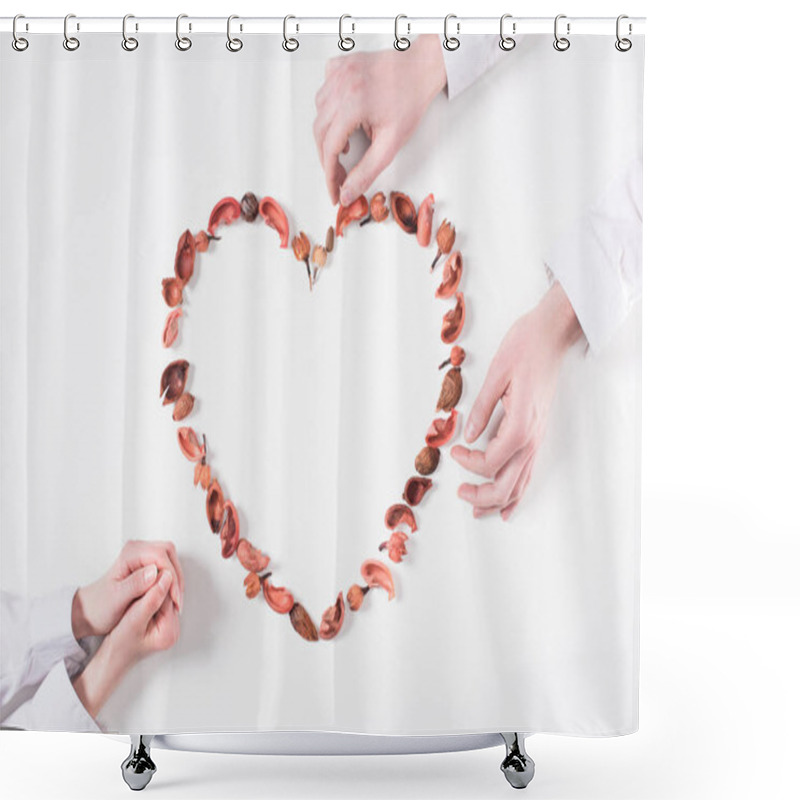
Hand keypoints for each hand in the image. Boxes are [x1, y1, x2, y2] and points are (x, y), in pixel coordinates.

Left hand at [71, 539, 184, 638]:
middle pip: (168, 553)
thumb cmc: (100, 607)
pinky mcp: (148, 563)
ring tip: (174, 599)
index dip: (171, 576)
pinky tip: (170, 595)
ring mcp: (143, 555)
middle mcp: (137, 550)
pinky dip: (172, 580)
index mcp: (129, 554)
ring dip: (176, 579)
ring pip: (171, 558)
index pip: (160, 556)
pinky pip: (167, 565)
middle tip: (176, 598)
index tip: (173, 596)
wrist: (90, 612)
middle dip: (176, 576)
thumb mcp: (116, 599)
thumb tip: (154, 572)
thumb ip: (135, 585)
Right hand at [71, 569, 179, 718]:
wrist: (109, 661)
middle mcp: (173, 629)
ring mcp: (167, 626)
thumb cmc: (117, 647)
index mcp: (170, 631)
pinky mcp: (160, 623)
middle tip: (140, 576)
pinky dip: (148, 596)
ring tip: (137, 585)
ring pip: (162, 598)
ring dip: (150, 590)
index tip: (145, 572)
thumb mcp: (133, 621)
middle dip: (155, 586)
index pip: (169, 597)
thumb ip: (151, 600)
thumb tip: (166, 578)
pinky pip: (157, 602)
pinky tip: (138, 593)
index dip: (157, 583)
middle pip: (168, 597)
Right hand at [313, 34, 446, 205]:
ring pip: (319, 113)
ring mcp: (338, 72)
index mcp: (353, 103)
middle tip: (340, 175)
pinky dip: (328, 109)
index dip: (330, 174)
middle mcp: (341, 84)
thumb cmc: (410, 101)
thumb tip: (347, 192)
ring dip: (328, 134)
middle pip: (319, 133)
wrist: (420, 70)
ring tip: (344, 147)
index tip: (334, 190)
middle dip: (327, 158)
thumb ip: (366, 172)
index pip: (329, 148)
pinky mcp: (339, 65)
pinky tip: (342, 118)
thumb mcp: (390, 144)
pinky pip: (323, 92)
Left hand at [451, 282, 583, 519]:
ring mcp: (539, 437)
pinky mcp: (540, 432)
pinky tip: (509, 505)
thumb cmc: (526, 346)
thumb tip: (468, 436)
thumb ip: (481, 409)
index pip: (491, 462)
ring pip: (521, 483)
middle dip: (482, 496)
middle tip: (461, 494)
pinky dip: (519, 492)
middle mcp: (533, 437)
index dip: (468, 463)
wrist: (552, 334)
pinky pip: (530, 471)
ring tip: (478, 510)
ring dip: (499, 501)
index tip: (453, 451)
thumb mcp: (496, 375)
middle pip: (507, 484)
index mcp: (521, 424)